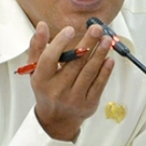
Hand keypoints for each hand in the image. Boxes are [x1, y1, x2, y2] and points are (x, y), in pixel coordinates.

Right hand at [25, 22, 114, 140]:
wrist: (56, 119)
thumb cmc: (46, 89)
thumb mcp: (35, 69)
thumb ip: (37, 46)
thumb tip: (42, 26)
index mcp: (42, 79)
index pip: (50, 58)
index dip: (60, 42)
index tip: (70, 29)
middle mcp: (57, 89)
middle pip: (74, 63)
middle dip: (87, 43)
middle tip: (96, 28)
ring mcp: (74, 98)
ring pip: (89, 72)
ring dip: (99, 54)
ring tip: (106, 40)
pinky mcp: (88, 103)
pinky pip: (98, 84)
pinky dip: (105, 71)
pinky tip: (109, 59)